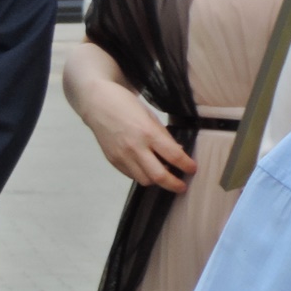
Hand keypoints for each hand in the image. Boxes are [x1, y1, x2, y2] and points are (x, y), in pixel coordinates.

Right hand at [79, 80, 195, 192]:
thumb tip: (178, 152)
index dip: (187, 165)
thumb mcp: (150, 116)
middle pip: (159, 176)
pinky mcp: (113, 160)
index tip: (193, 169)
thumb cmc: (127, 105)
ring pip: (144, 180)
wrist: (98, 103)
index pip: (173, 156)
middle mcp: (134, 147)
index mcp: (148, 133)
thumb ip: (163, 136)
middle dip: (174, 185)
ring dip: (157, 181)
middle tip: (182, 186)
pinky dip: (142, 175)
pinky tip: (147, 168)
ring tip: (164, 175)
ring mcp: (122, 156)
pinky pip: (131, 175)